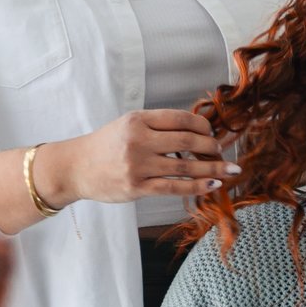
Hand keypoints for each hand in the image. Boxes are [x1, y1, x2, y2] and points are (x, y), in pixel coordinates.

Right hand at [50, 108, 238, 205]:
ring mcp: (138, 165)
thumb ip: (157, 126)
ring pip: (185, 167)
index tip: (212, 134)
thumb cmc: (105, 146)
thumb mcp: (128, 125)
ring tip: (230, 171)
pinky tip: (212, 186)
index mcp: (138, 120)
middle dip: (213, 148)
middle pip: (188, 142)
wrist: (75, 168)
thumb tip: (198, 132)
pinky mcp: (137, 187)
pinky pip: (174, 187)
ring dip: (213, 169)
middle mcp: (138, 140)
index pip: (181, 119)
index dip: (203, 126)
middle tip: (224, 152)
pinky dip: (197, 187)